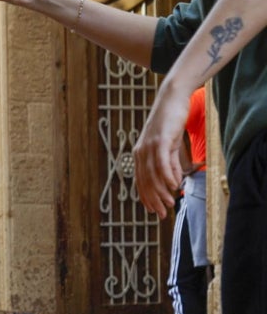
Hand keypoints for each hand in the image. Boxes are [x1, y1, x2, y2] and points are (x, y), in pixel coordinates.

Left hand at [134, 82, 188, 218]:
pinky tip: (174, 186)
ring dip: (162, 191)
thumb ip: (170, 164)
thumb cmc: (170, 123)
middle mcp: (141, 152)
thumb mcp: (169, 146)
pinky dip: (167, 175)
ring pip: (153, 174)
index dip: (146, 197)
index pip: (141, 181)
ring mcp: (149, 145)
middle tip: (162, 214)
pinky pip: (162, 161)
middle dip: (153, 200)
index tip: (153, 211)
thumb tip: (173, 183)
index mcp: (140, 154)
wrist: (172, 99)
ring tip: (170, 203)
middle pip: (145, 181)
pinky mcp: (161, 139)